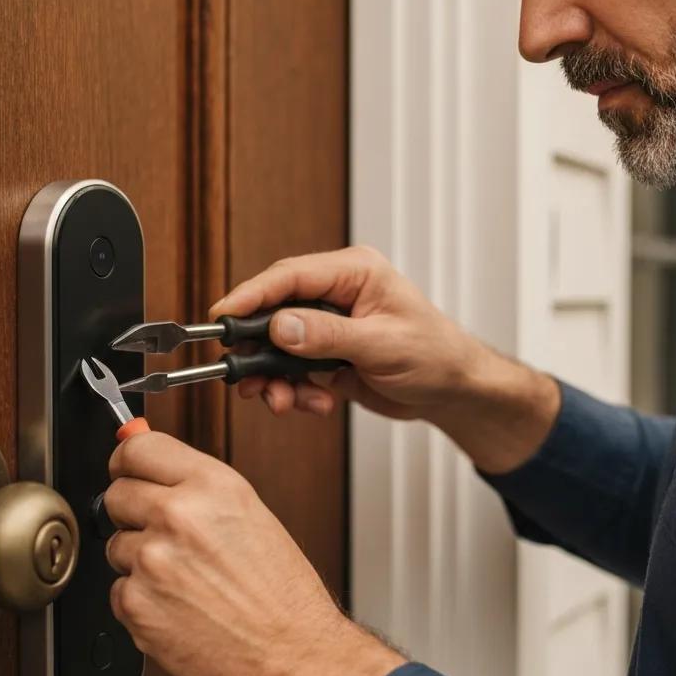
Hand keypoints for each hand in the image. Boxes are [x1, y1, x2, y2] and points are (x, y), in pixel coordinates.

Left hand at [104, 432, 406, 675]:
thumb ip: (195, 485)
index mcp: (211, 485)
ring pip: (116, 546)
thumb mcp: (248, 514)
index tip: (126, 470)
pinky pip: (118, 591)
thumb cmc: (281, 591)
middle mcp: (178, 515)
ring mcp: (152, 561)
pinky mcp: (136, 604)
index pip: (137, 448)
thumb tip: (148, 462)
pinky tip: (180, 607)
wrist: (292, 654)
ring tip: (187, 579)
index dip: (127, 461)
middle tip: (166, 535)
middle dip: (133, 512)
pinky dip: (141, 600)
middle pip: (116, 494)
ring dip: (140, 560)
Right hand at [210, 245, 485, 420]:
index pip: (290, 276)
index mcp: (354, 273)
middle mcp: (337, 294)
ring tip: (284, 400)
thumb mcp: (383, 345)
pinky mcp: (326, 354)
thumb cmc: (436, 355)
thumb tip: (280, 325)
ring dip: (275, 377)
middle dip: (258, 347)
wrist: (453, 391)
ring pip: (278, 346)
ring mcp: (329, 325)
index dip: (251, 295)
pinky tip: (314, 403)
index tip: (222, 316)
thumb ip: (328, 335)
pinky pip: (293, 370)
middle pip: (275, 310)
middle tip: (245, 375)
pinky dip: (294, 390)